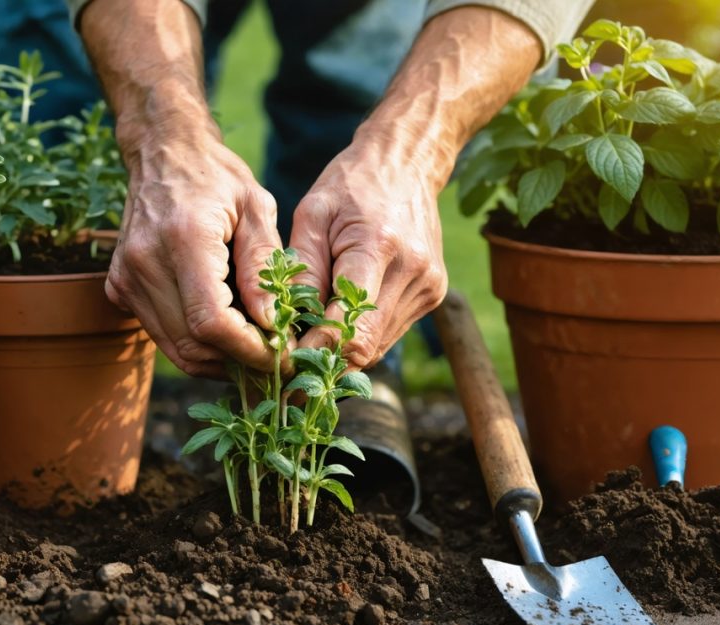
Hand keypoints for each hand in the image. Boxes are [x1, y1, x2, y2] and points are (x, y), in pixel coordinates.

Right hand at [106, 135, 280, 376]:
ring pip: (177, 349)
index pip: (212, 321)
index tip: (283, 355)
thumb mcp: (256, 208)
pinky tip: (227, 331)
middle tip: (276, 358)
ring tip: (255, 349)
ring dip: (220, 360)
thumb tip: (273, 325)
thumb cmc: (217, 176)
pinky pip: (163, 336)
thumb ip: (263, 266)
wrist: (163, 153)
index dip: (249, 349)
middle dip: (239, 362)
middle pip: (193, 344)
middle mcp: (145, 263)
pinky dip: (198, 344)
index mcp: (183, 239)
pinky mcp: (120, 289)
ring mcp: (126, 279)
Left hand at [285, 5, 542, 369]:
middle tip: (290, 367)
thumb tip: (287, 323)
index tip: (285, 360)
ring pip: (378, 347)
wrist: (407, 162)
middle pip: (365, 346)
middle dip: (325, 360)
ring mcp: (428, 286)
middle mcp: (412, 272)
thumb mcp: (312, 214)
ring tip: (311, 342)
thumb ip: (302, 269)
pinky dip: (362, 335)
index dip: (317, 351)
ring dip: (343, 350)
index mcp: (378, 247)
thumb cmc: (350, 184)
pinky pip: (389, 333)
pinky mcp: (433, 294)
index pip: (350, 326)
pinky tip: (340, 320)